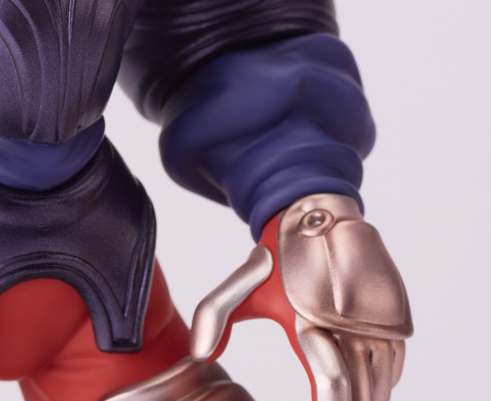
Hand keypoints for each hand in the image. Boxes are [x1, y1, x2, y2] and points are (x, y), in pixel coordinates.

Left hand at [190, 194, 411, 400]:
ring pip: (382, 380)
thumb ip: (215, 315)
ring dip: (368, 396)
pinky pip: (394, 361)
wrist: (317, 212)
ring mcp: (377, 317)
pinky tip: (364, 385)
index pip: (330, 384)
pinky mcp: (394, 312)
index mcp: (308, 318)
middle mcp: (350, 321)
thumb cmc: (277, 256)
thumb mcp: (242, 284)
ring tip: (343, 398)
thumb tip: (200, 355)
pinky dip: (382, 379)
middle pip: (362, 390)